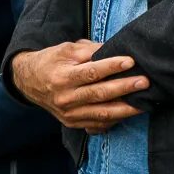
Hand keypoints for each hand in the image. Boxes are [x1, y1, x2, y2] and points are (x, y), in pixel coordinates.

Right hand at [10, 40, 147, 133]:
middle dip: (125, 88)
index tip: (130, 61)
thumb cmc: (51, 61)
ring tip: (144, 102)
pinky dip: (115, 120)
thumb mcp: (66, 49)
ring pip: (102, 114)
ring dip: (125, 109)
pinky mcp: (73, 123)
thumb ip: (90, 50)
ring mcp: (69, 114)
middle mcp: (65, 98)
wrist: (29, 82)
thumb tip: (115, 50)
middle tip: (144, 82)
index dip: (112, 67)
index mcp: (62, 77)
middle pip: (100, 94)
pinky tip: (129, 113)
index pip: (91, 72)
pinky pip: (98, 125)